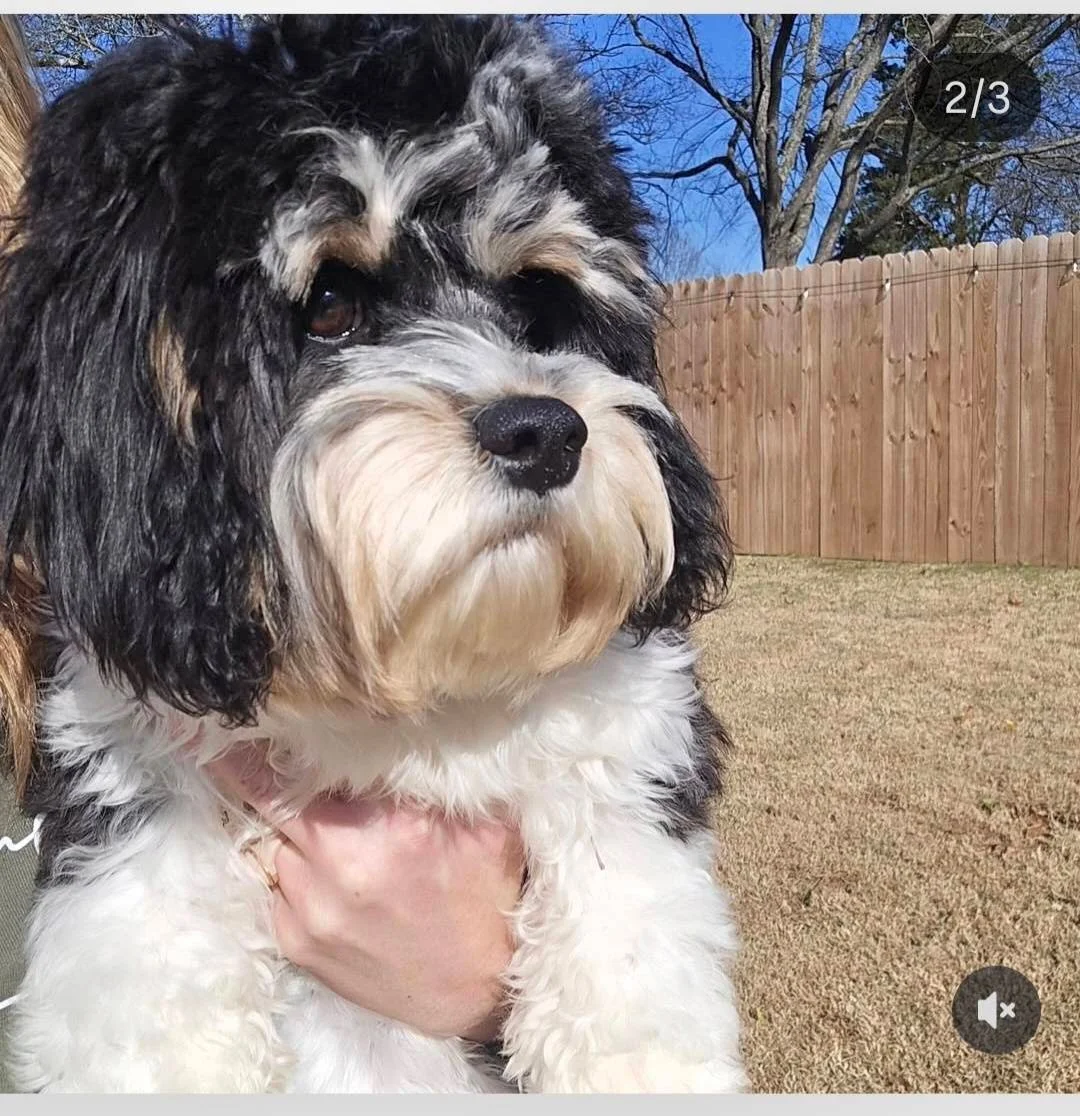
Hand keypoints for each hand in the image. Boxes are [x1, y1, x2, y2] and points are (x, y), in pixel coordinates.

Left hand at [205, 744, 523, 1042]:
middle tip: (259, 760)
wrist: (482, 987)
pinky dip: (296, 877)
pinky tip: (333, 880)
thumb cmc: (486, 893)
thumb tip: (400, 728)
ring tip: (334, 839)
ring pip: (275, 848)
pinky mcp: (298, 945)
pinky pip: (278, 891)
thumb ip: (438, 777)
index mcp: (386, 827)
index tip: (228, 728)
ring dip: (294, 837)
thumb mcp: (484, 820)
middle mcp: (339, 867)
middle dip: (267, 783)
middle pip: (271, 805)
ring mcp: (310, 911)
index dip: (253, 751)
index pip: (295, 775)